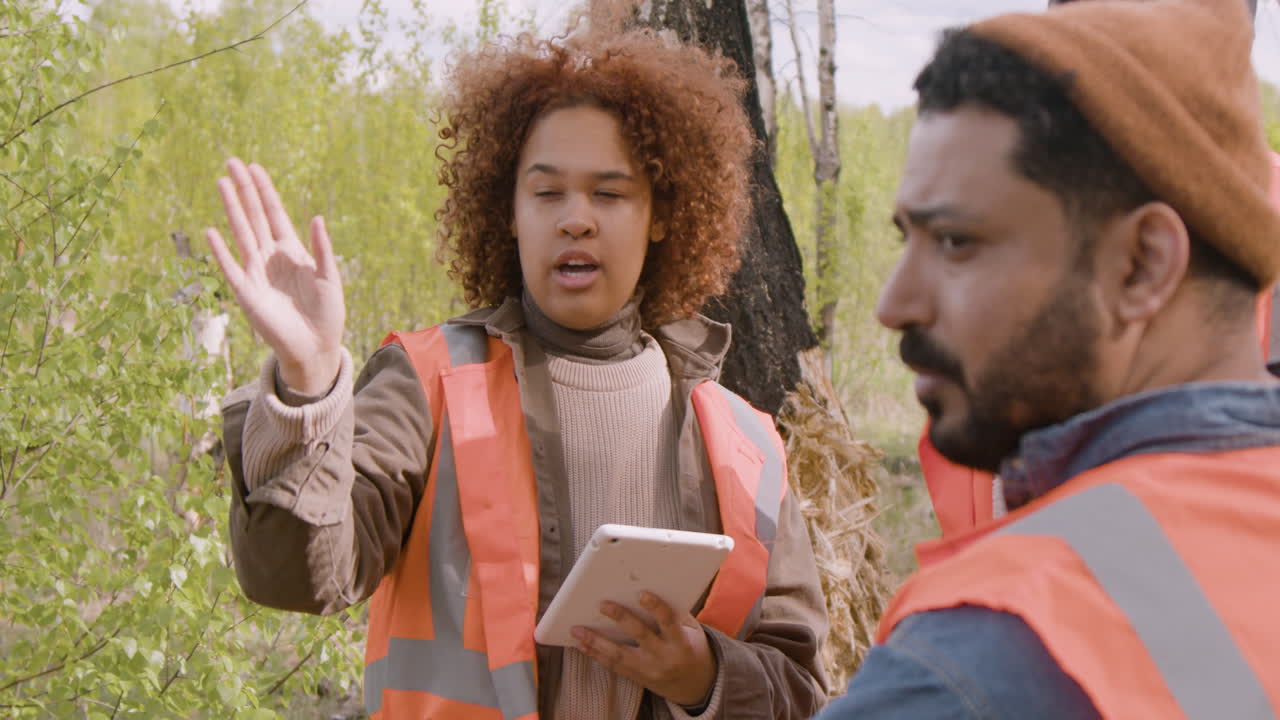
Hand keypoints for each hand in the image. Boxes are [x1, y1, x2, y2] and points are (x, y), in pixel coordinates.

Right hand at [205, 158, 344, 394]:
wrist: (315, 346)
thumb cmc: (326, 313)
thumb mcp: (330, 278)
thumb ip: (322, 249)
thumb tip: (318, 218)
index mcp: (292, 251)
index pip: (274, 213)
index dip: (264, 191)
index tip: (255, 167)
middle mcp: (270, 257)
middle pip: (254, 216)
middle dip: (244, 190)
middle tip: (231, 161)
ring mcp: (256, 272)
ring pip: (241, 233)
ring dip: (231, 209)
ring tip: (221, 182)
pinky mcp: (246, 293)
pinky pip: (230, 267)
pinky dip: (221, 251)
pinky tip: (211, 231)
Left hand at [574, 592, 716, 707]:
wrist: (695, 685)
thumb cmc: (691, 648)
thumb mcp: (692, 630)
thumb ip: (675, 613)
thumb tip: (650, 586)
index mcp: (681, 643)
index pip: (669, 623)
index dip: (656, 608)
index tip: (643, 594)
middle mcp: (664, 657)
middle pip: (640, 636)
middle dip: (621, 619)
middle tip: (603, 604)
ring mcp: (649, 670)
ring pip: (620, 656)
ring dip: (596, 642)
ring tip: (577, 630)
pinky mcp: (638, 678)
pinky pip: (614, 667)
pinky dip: (596, 655)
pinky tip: (582, 645)